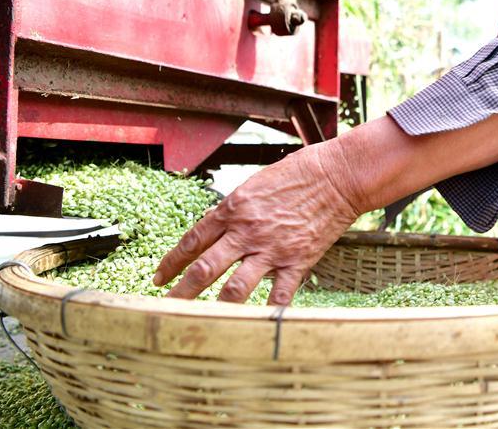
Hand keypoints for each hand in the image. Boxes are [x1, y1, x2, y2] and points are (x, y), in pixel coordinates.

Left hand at [153, 143, 358, 304]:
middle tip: (166, 308)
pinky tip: (255, 325)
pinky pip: (278, 295)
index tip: (160, 277)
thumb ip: (233, 210)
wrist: (336, 176)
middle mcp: (246, 232)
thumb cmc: (298, 173)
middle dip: (181, 292)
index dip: (172, 261)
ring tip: (202, 323)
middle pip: (204, 269)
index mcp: (233, 209)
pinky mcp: (297, 261)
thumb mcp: (254, 184)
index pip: (193, 240)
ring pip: (234, 288)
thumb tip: (214, 228)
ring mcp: (271, 249)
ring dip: (215, 308)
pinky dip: (266, 312)